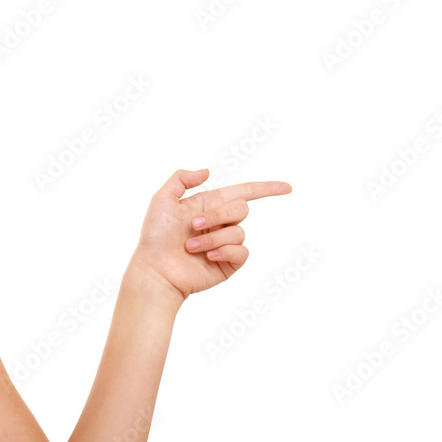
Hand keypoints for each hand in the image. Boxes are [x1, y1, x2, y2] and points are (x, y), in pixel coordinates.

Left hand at [131, 168, 291, 300]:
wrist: (154, 270)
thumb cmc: (154, 237)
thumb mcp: (162, 200)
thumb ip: (181, 179)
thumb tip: (208, 172)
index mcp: (207, 206)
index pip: (243, 193)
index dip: (265, 188)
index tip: (287, 187)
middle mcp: (218, 223)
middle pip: (241, 208)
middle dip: (218, 215)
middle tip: (193, 226)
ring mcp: (224, 244)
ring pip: (238, 232)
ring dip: (212, 238)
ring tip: (189, 247)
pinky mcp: (228, 264)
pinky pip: (241, 252)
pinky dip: (225, 251)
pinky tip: (207, 257)